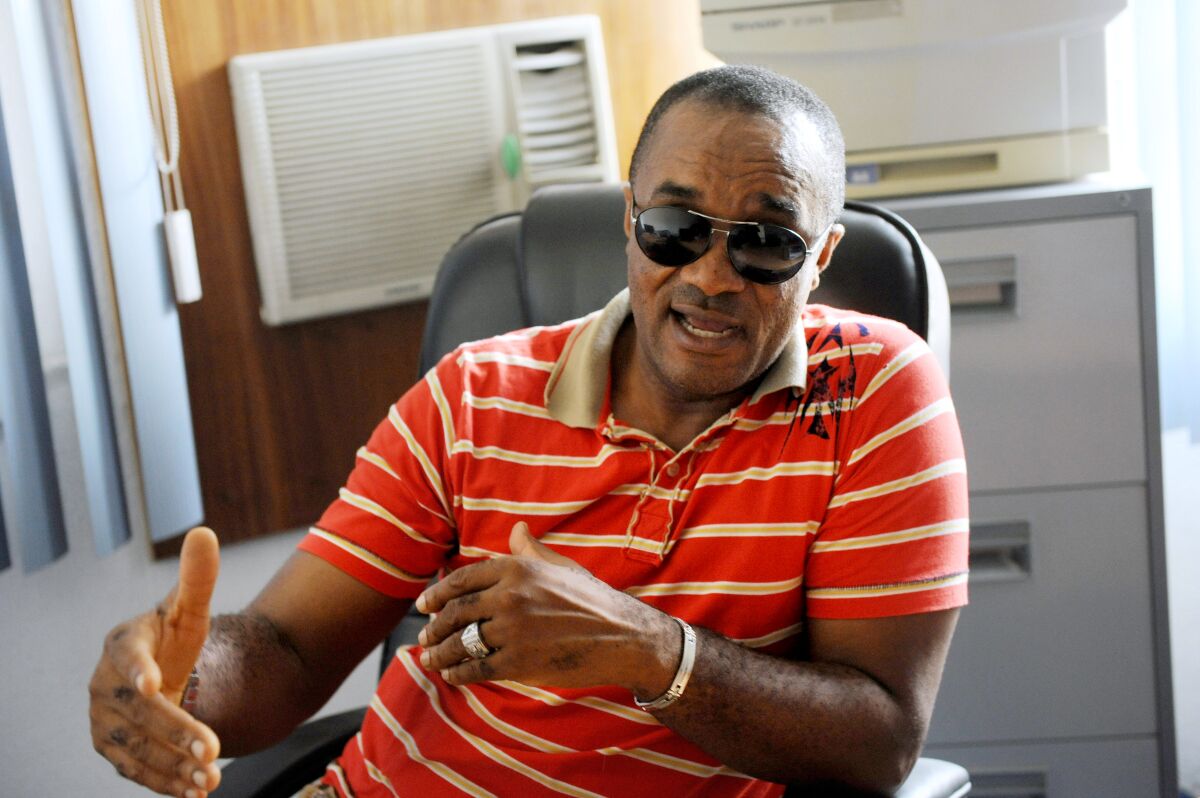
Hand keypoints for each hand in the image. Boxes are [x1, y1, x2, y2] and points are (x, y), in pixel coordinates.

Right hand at [89, 528, 221, 796]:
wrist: (162, 672)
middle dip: (176, 732)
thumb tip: (205, 532)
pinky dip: (164, 783)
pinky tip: (195, 793)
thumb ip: (198, 577)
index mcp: (123, 644)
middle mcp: (106, 685)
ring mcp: (106, 721)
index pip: (128, 657)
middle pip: (140, 713)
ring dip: (173, 766)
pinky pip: (136, 770)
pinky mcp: (114, 750)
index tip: (157, 686)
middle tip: (214, 748)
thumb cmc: (175, 635)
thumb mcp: (189, 608)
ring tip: (211, 778)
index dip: (140, 671)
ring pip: (138, 748)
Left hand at [416, 522, 679, 697]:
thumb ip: (531, 551)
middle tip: (425, 636)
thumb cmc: (592, 600)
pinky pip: (476, 668)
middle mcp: (509, 596)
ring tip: (431, 658)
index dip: (437, 594)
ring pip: (461, 642)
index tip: (424, 605)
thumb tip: (517, 529)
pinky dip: (459, 674)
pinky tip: (453, 675)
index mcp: (516, 568)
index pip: (461, 580)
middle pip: (456, 612)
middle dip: (434, 627)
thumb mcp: (560, 567)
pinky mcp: (518, 662)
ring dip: (440, 653)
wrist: (622, 637)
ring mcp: (512, 630)